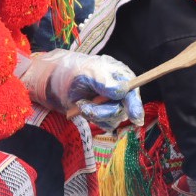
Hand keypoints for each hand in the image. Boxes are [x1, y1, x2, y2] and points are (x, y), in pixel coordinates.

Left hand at [21, 50, 141, 125]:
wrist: (59, 81)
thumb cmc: (75, 71)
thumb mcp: (87, 72)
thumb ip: (104, 82)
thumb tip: (122, 91)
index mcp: (122, 76)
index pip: (133, 92)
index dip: (135, 105)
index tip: (136, 118)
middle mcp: (122, 92)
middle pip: (122, 109)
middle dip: (103, 111)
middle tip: (85, 107)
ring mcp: (114, 104)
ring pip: (113, 119)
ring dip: (95, 115)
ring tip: (81, 105)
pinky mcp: (106, 115)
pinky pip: (105, 124)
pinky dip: (92, 119)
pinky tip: (83, 108)